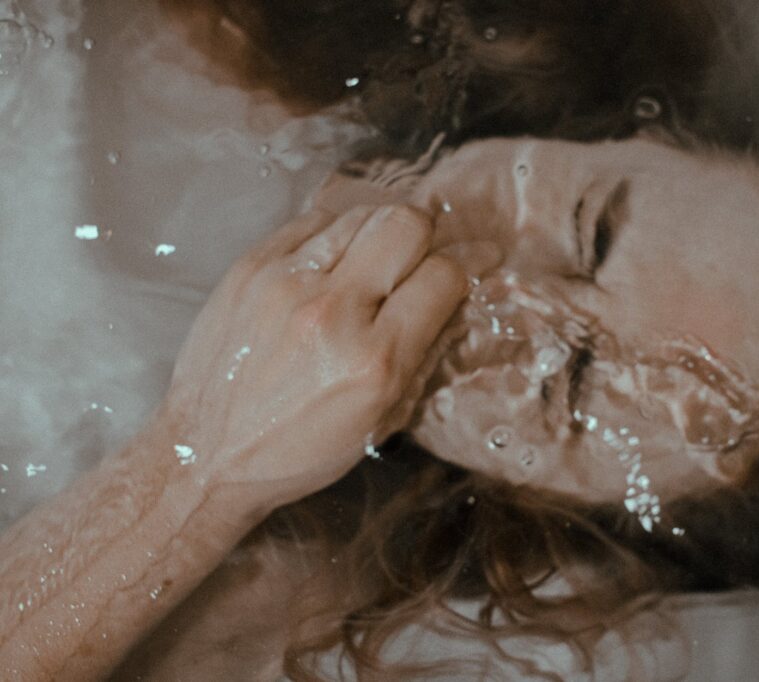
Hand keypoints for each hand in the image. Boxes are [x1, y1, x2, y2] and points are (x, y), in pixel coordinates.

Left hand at [161, 204, 499, 511]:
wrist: (206, 452)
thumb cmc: (300, 448)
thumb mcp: (381, 418)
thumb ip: (425, 353)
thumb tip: (456, 298)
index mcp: (374, 360)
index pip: (444, 277)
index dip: (468, 266)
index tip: (472, 263)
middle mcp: (332, 311)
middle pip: (405, 225)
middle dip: (426, 236)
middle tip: (421, 254)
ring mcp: (285, 281)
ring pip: (360, 215)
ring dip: (379, 233)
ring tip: (375, 259)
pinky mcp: (250, 267)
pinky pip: (312, 222)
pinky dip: (334, 235)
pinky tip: (332, 261)